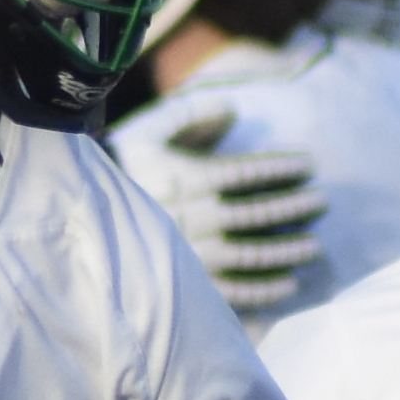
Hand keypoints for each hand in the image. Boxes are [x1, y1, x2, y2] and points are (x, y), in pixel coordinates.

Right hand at [118, 101, 328, 315]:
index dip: (283, 168)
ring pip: (255, 254)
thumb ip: (190, 113)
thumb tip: (234, 109)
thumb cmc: (117, 170)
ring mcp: (196, 255)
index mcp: (192, 178)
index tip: (309, 166)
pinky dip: (265, 290)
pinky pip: (235, 291)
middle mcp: (200, 217)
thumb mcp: (147, 130)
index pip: (250, 173)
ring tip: (315, 247)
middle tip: (322, 204)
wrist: (77, 219)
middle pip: (259, 212)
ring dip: (289, 251)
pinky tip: (288, 285)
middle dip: (295, 207)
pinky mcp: (190, 285)